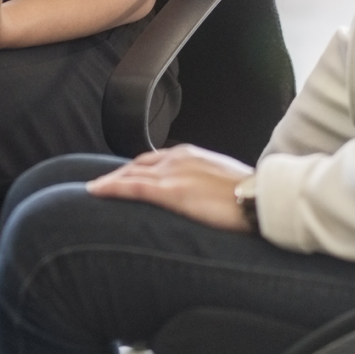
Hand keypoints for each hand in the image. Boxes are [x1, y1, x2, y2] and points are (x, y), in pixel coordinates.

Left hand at [85, 144, 255, 232]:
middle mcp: (177, 157)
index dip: (135, 168)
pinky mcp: (170, 191)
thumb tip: (199, 194)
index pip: (153, 159)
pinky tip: (95, 191)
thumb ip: (204, 182)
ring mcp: (172, 173)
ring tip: (94, 190)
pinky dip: (111, 187)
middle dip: (118, 174)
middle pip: (137, 164)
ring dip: (110, 181)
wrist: (260, 199)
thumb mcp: (222, 180)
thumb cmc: (249, 194)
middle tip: (102, 186)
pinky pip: (132, 187)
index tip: (124, 176)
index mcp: (190, 154)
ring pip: (130, 173)